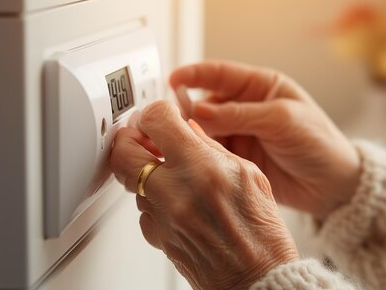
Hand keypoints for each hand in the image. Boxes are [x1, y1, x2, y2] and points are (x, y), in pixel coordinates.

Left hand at [110, 101, 298, 289]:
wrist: (258, 278)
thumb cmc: (262, 234)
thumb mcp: (249, 175)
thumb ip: (212, 148)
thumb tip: (189, 129)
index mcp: (201, 168)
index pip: (156, 121)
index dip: (155, 112)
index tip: (161, 116)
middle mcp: (175, 192)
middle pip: (124, 151)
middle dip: (129, 138)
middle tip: (142, 137)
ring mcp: (162, 217)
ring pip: (131, 181)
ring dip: (144, 171)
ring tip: (169, 172)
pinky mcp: (156, 237)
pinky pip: (142, 210)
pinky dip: (153, 200)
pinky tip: (176, 202)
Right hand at [170, 61, 360, 219]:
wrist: (334, 185)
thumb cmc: (319, 143)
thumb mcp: (281, 120)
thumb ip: (239, 114)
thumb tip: (199, 110)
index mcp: (259, 87)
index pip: (219, 74)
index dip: (194, 75)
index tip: (172, 80)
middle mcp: (245, 108)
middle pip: (205, 102)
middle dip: (186, 109)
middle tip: (169, 120)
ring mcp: (239, 134)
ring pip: (204, 129)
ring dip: (189, 134)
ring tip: (176, 140)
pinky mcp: (236, 159)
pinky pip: (210, 152)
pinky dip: (198, 154)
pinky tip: (189, 157)